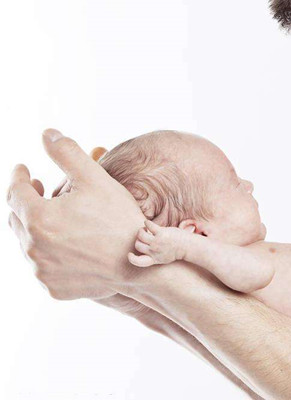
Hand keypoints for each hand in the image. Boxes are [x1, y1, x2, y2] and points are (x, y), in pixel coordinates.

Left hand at [7, 129, 145, 299]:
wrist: (140, 262)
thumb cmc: (120, 220)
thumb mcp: (96, 179)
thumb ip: (67, 153)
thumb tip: (46, 134)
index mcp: (38, 218)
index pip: (14, 192)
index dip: (19, 177)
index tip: (25, 169)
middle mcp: (33, 248)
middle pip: (17, 219)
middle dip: (26, 203)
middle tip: (39, 191)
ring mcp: (42, 271)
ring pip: (28, 244)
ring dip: (37, 229)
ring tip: (55, 219)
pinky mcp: (53, 288)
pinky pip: (43, 267)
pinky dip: (50, 254)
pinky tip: (67, 245)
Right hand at [128, 220, 187, 266]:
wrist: (187, 246)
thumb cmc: (175, 250)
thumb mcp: (164, 257)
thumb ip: (154, 255)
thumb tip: (143, 247)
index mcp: (154, 259)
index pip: (139, 262)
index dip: (132, 259)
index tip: (129, 254)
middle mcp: (154, 252)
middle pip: (137, 245)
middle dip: (138, 240)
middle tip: (144, 236)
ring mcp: (158, 242)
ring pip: (140, 235)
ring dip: (141, 230)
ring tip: (145, 229)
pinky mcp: (162, 233)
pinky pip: (148, 226)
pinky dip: (146, 223)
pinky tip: (147, 223)